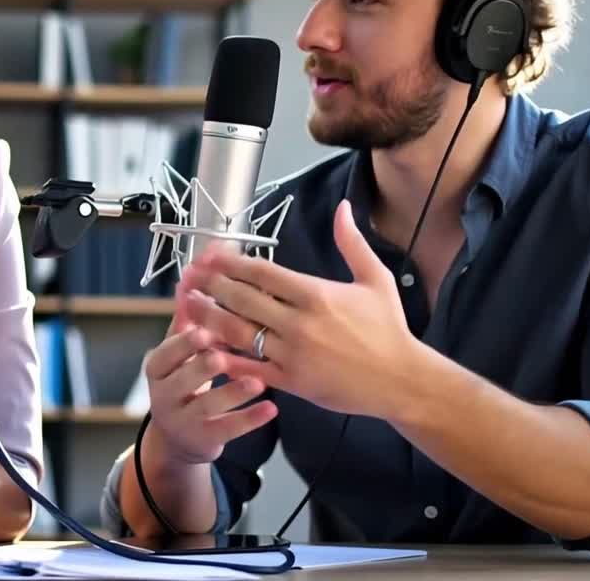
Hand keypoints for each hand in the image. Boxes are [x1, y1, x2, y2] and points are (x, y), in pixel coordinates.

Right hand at [142, 315, 277, 466]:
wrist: (177, 436)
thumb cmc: (183, 381)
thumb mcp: (177, 355)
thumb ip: (185, 323)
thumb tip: (190, 283)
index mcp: (157, 367)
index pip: (166, 353)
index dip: (184, 344)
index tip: (204, 330)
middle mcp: (164, 394)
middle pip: (184, 379)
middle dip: (203, 366)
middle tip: (224, 355)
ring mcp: (184, 419)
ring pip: (208, 405)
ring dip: (232, 392)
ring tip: (257, 382)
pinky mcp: (205, 438)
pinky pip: (228, 428)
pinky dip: (250, 419)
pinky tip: (271, 408)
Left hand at [177, 199, 421, 420]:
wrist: (402, 380)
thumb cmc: (389, 329)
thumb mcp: (376, 280)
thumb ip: (352, 243)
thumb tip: (343, 208)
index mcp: (316, 294)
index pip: (262, 272)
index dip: (231, 262)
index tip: (210, 255)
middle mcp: (300, 322)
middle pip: (242, 299)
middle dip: (211, 285)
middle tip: (188, 276)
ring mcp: (293, 353)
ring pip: (239, 332)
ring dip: (208, 317)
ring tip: (187, 304)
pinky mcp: (291, 380)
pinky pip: (249, 367)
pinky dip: (224, 357)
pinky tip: (204, 346)